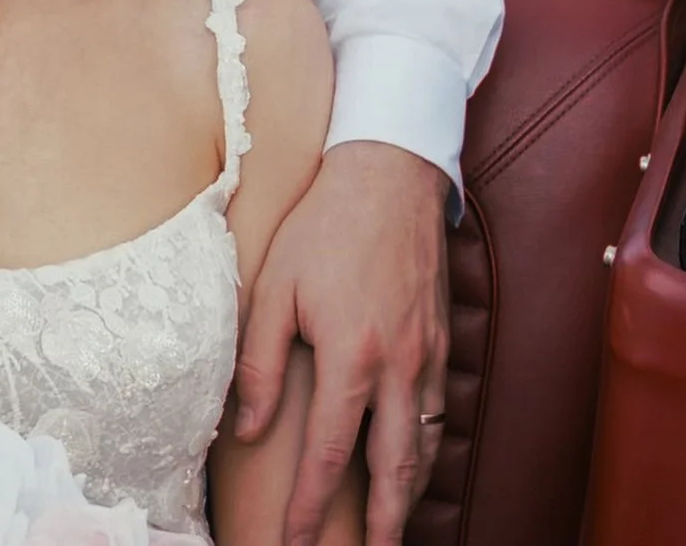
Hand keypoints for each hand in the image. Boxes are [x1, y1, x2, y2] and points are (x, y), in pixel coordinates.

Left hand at [234, 140, 450, 545]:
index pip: (329, 454)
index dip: (312, 506)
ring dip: (409, 491)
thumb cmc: (323, 229)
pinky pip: (437, 412)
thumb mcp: (274, 290)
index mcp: (351, 355)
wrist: (390, 176)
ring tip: (392, 524)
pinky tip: (412, 461)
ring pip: (423, 444)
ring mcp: (427, 356)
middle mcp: (398, 365)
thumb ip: (257, 364)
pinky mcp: (441, 342)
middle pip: (395, 468)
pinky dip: (425, 448)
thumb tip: (244, 429)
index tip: (295, 541)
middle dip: (384, 523)